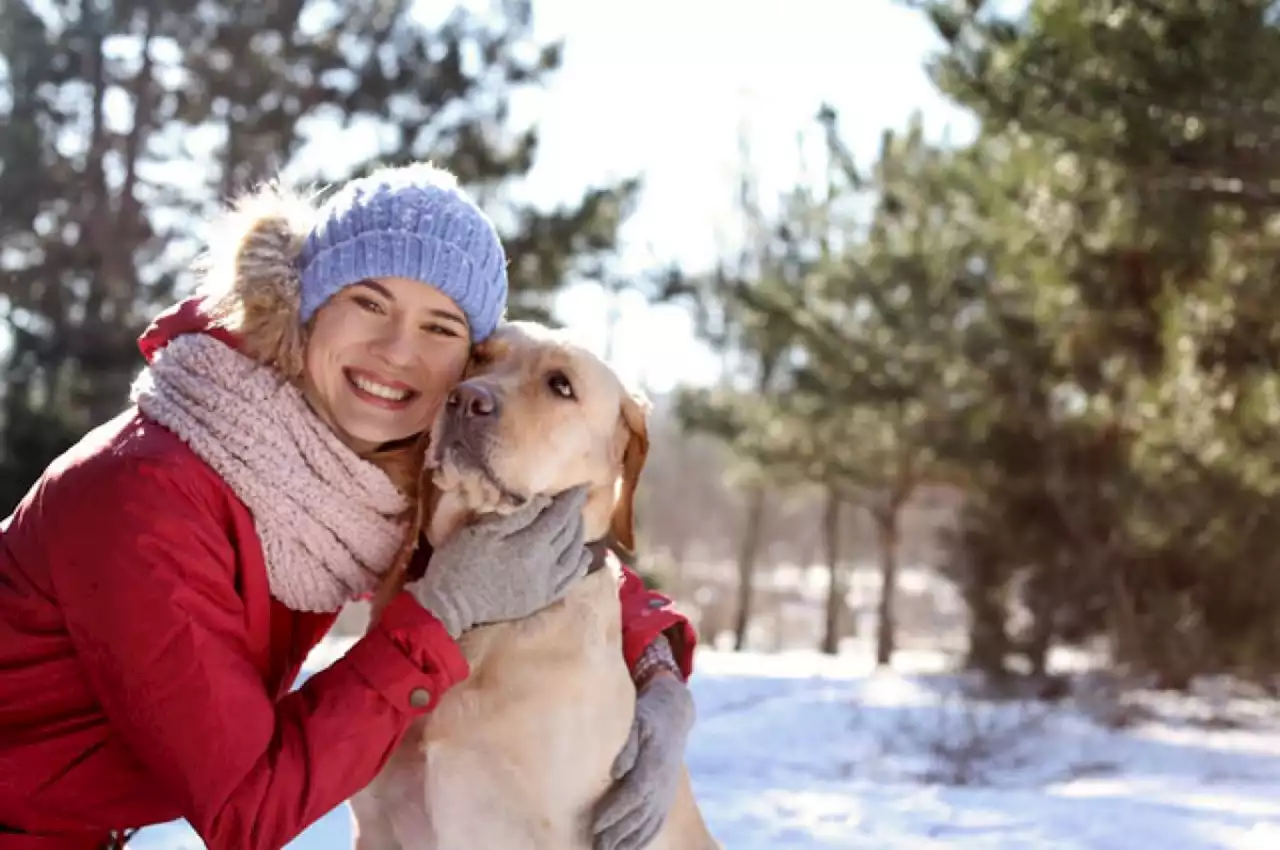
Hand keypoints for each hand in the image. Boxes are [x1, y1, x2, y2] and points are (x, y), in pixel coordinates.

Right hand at [409, 485, 591, 637]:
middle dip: (576, 515)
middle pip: (569, 535)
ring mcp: (545, 585)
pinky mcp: (540, 599)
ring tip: (579, 523)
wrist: (449, 605)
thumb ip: (517, 517)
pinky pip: (569, 581)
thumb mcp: (483, 531)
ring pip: (574, 557)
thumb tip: (544, 501)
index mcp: (529, 545)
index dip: (571, 500)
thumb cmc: (459, 562)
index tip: (581, 486)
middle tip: (578, 501)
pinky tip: (583, 556)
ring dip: (579, 537)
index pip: (559, 517)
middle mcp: (544, 566)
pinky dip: (579, 566)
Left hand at [591, 674, 695, 849]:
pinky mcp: (666, 798)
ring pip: (648, 824)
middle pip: (639, 815)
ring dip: (628, 842)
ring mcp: (666, 793)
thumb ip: (627, 746)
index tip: (595, 824)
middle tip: (596, 847)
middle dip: (617, 834)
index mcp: (654, 764)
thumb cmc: (648, 717)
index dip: (615, 811)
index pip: (634, 794)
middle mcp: (662, 784)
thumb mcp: (637, 722)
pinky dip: (642, 840)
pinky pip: (655, 824)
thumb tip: (615, 771)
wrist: (674, 716)